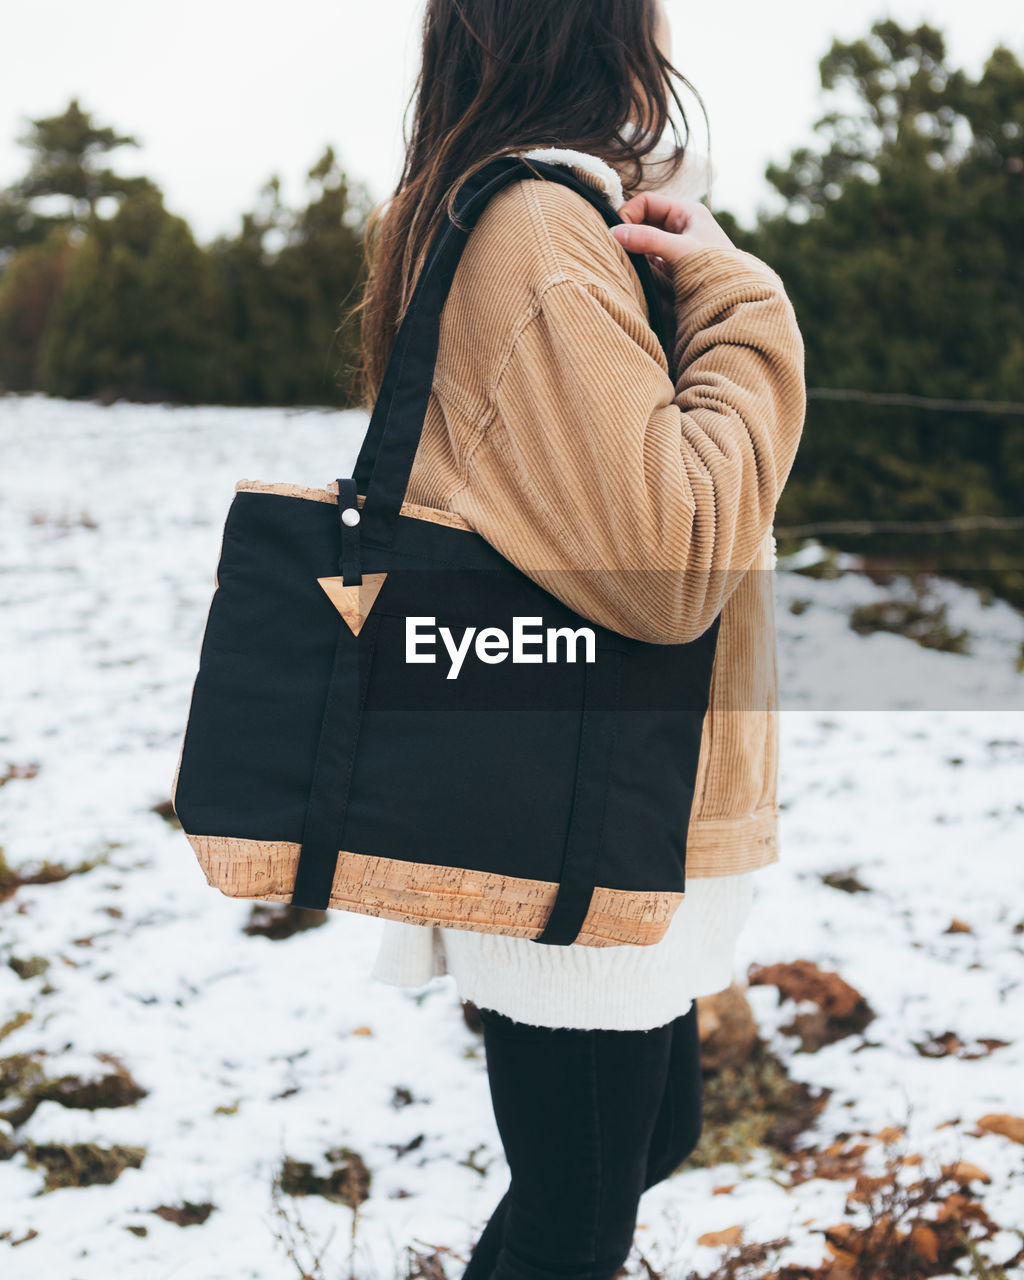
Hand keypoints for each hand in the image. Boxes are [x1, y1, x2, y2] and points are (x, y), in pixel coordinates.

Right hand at [608, 193, 734, 279]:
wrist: (734, 300)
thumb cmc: (715, 270)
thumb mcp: (680, 250)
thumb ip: (648, 239)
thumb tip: (615, 233)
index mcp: (686, 212)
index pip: (647, 202)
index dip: (629, 214)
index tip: (617, 234)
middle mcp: (681, 225)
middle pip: (644, 219)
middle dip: (629, 231)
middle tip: (615, 247)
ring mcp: (676, 245)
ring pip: (644, 239)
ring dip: (632, 247)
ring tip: (622, 258)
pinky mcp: (672, 265)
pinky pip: (648, 257)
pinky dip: (638, 261)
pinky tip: (632, 270)